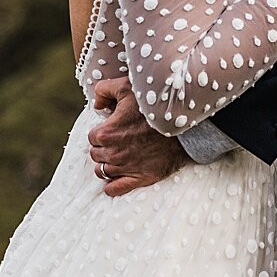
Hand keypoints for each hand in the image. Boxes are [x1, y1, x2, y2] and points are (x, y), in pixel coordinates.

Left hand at [87, 75, 190, 195]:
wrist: (184, 125)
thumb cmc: (154, 105)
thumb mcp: (126, 86)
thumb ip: (104, 90)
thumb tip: (96, 104)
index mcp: (107, 132)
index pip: (91, 137)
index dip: (101, 131)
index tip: (112, 128)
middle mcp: (113, 153)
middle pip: (96, 155)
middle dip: (103, 148)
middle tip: (117, 140)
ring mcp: (126, 167)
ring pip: (102, 171)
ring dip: (107, 164)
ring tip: (118, 156)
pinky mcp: (140, 178)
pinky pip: (114, 189)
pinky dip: (112, 185)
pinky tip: (118, 176)